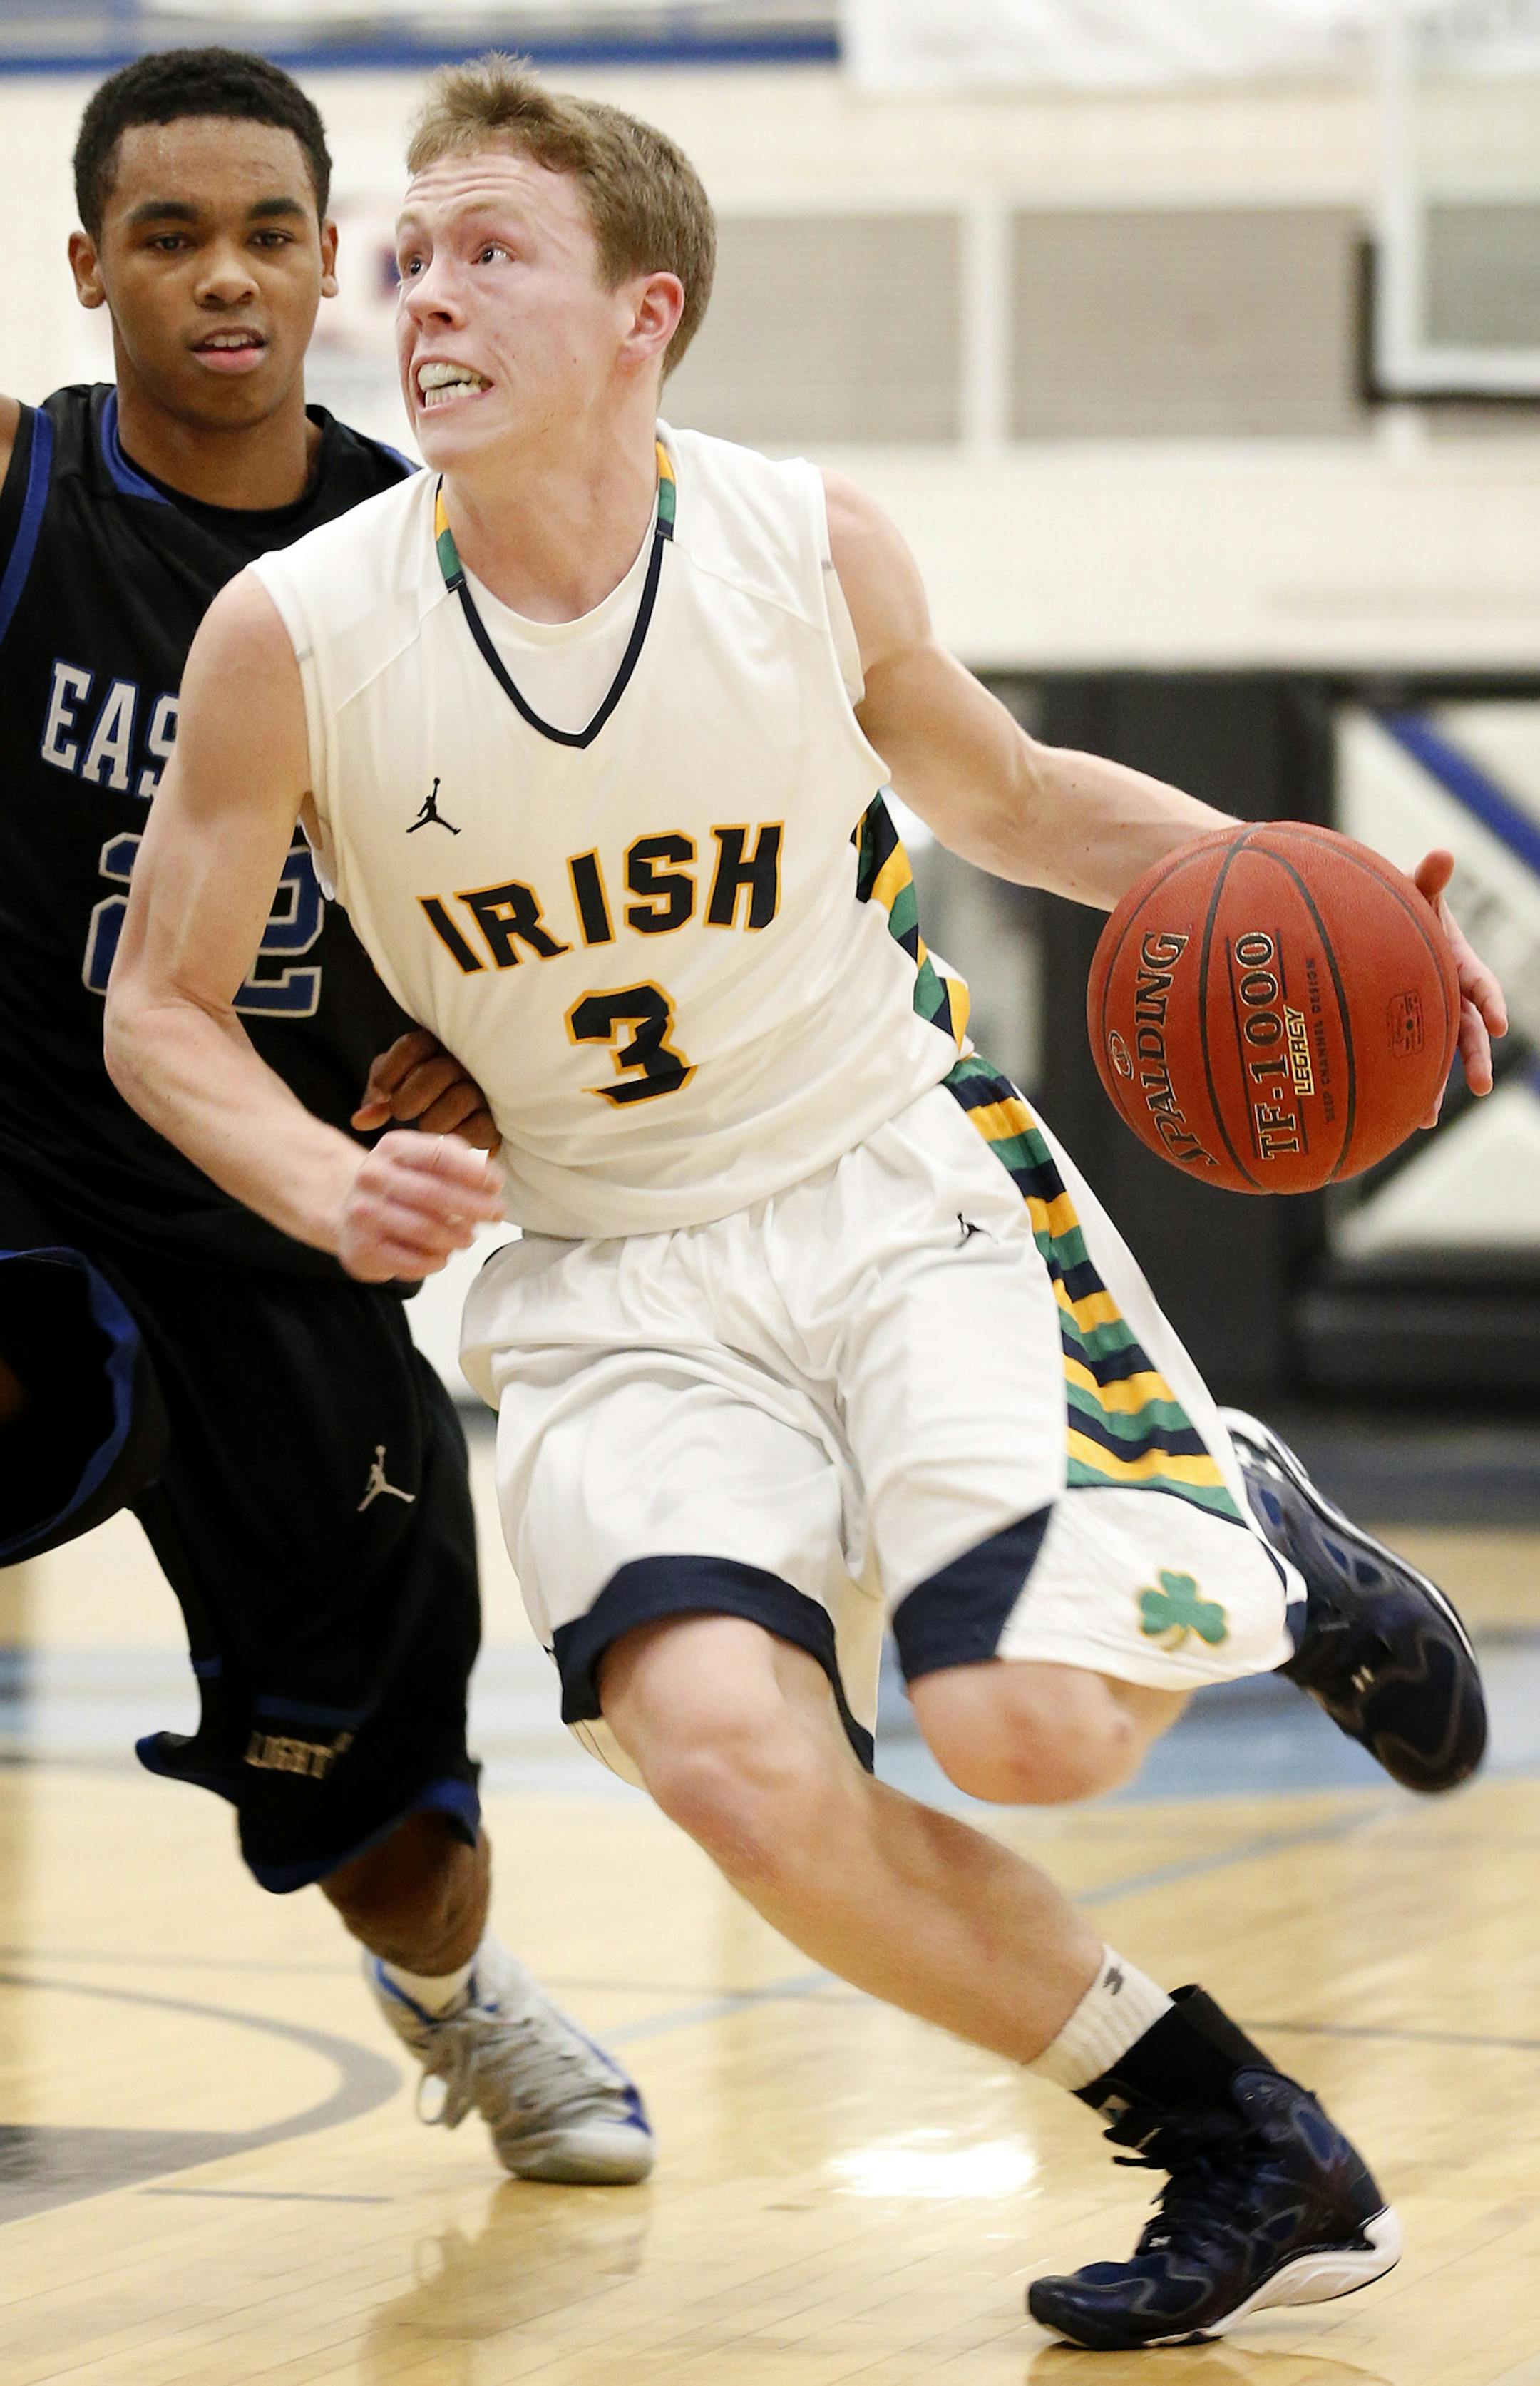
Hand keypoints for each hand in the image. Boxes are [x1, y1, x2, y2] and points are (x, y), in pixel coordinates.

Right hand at [337, 1129, 503, 1282]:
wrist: (352, 1214)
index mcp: (392, 1148)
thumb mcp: (420, 1160)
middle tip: (496, 1215)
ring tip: (470, 1238)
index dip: (473, 1172)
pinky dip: (435, 1261)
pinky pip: (410, 1260)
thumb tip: (490, 1178)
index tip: (497, 1185)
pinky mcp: (362, 1247)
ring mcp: (364, 1213)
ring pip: (424, 1229)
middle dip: (474, 1206)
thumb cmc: (400, 1187)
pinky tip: (443, 1256)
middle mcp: (373, 1176)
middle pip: (434, 1194)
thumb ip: (455, 1161)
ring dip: (457, 1237)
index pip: (439, 1156)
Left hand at [352, 1027, 499, 1154]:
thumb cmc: (428, 1099)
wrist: (469, 1123)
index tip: (381, 1095)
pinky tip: (448, 1137)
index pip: (412, 1047)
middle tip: (401, 1113)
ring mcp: (486, 1089)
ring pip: (459, 1099)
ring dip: (433, 1120)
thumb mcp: (399, 1088)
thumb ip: (378, 1097)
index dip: (389, 1073)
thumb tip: (359, 1120)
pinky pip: (480, 1127)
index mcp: (439, 1044)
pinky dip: (458, 1135)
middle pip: (435, 1072)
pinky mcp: (499, 1119)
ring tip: (427, 1127)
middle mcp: (467, 1061)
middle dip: (409, 1099)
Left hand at [1413, 849, 1507, 1124]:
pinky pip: (1414, 1059)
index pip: (1480, 984)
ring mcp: (1431, 1014)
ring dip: (1438, 1084)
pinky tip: (1404, 1116)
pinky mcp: (1409, 1028)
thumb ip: (1428, 879)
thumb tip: (1442, 852)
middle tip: (1481, 1086)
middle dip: (1476, 1058)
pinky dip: (1411, 1085)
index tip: (1499, 1022)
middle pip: (1470, 1030)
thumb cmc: (1401, 906)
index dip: (1492, 1002)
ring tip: (1426, 1118)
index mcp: (1459, 962)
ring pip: (1441, 1053)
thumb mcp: (1415, 893)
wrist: (1378, 925)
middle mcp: (1451, 994)